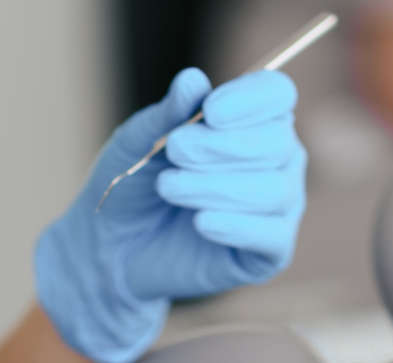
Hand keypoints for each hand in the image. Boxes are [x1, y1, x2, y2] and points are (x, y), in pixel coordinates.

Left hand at [35, 68, 305, 362]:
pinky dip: (235, 225)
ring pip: (272, 189)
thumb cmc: (134, 188)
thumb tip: (191, 80)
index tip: (210, 110)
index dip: (249, 100)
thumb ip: (168, 114)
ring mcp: (277, 207)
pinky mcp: (268, 253)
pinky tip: (200, 222)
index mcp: (254, 121)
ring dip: (217, 186)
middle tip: (174, 152)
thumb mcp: (139, 143)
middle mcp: (277, 160)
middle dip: (221, 146)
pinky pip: (270, 235)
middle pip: (276, 142)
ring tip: (169, 188)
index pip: (276, 96)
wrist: (114, 249)